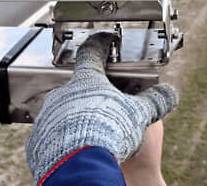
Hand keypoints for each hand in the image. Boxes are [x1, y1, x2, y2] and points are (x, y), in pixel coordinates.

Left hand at [25, 32, 178, 181]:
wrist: (79, 165)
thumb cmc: (108, 132)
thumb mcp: (139, 114)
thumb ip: (154, 101)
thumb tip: (169, 94)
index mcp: (87, 81)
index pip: (91, 54)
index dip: (99, 46)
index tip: (102, 41)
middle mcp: (62, 94)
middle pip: (77, 87)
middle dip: (91, 95)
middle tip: (106, 107)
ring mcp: (47, 117)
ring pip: (62, 111)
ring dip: (75, 118)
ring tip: (93, 133)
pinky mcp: (38, 141)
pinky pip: (51, 136)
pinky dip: (63, 140)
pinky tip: (77, 148)